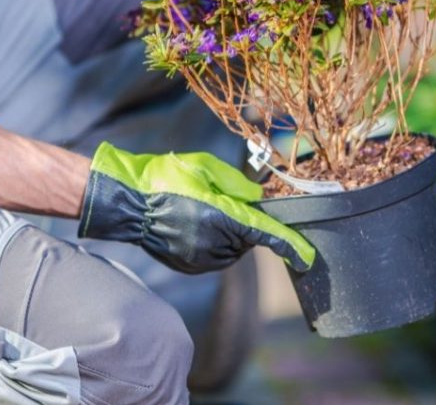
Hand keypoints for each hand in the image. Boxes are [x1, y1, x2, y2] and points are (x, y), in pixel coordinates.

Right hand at [78, 142, 315, 273]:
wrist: (127, 203)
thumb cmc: (165, 178)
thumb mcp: (205, 168)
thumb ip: (238, 185)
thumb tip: (260, 200)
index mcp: (221, 218)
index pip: (267, 235)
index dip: (291, 246)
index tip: (309, 258)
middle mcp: (214, 244)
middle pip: (249, 239)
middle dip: (243, 223)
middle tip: (216, 202)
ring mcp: (200, 259)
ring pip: (234, 249)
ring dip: (228, 234)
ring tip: (199, 212)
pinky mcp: (190, 266)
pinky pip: (216, 257)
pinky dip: (214, 243)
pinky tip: (192, 225)